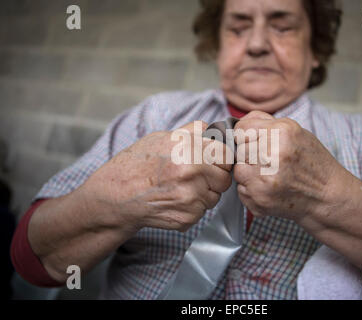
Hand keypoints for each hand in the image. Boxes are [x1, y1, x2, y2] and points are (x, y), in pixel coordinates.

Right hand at [79, 121, 231, 231]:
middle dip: (214, 177)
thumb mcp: (161, 137)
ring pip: (215, 196)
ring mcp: (192, 197)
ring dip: (204, 193)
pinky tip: (174, 200)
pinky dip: (193, 208)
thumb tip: (214, 130)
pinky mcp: (188, 217)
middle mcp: (193, 172)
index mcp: (189, 148)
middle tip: (195, 176)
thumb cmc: (136, 165)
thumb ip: (192, 132)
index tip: (213, 160)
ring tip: (180, 187)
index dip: (220, 158)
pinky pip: (202, 211)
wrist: (116, 196)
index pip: (226, 154)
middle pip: (225, 178)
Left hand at [233, 111, 349, 222]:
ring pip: (238, 171)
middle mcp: (272, 155)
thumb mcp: (296, 132)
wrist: (328, 196)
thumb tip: (239, 125)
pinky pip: (241, 190)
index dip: (245, 136)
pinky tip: (270, 188)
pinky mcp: (260, 199)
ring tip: (269, 175)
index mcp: (282, 133)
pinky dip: (252, 190)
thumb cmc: (313, 162)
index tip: (252, 142)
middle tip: (267, 162)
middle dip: (249, 155)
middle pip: (239, 150)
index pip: (241, 129)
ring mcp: (264, 179)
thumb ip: (266, 123)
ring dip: (249, 173)